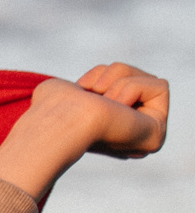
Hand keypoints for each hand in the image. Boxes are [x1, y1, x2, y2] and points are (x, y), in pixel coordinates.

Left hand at [0, 63, 168, 199]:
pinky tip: (116, 108)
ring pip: (151, 80)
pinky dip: (133, 88)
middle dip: (113, 75)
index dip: (101, 77)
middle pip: (138, 77)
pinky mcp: (156, 134)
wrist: (59, 120)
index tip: (81, 91)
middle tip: (94, 96)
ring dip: (120, 81)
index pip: (120, 79)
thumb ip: (86, 91)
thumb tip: (97, 95)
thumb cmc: (52, 106)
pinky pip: (160, 87)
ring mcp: (143, 137)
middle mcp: (127, 136)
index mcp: (107, 127)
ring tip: (103, 104)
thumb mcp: (69, 89)